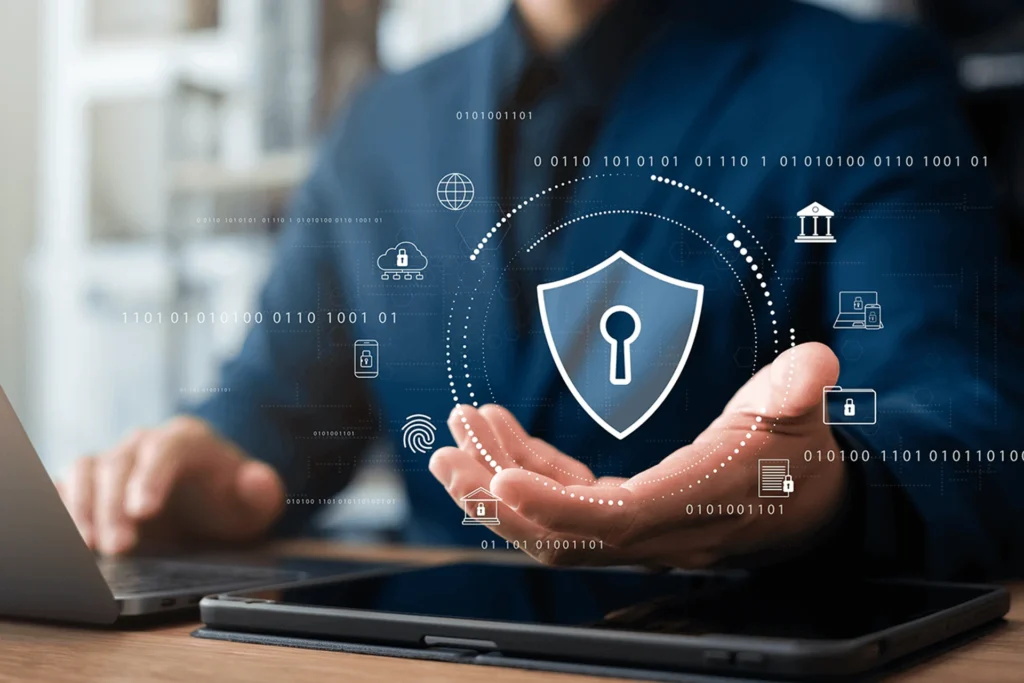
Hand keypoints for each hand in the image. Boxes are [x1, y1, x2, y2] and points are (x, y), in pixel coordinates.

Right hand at [55, 416, 284, 555]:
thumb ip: (263, 491)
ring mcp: (116, 460)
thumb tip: (258, 480)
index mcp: (188, 439)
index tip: (144, 512)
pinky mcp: (92, 481)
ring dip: (81, 507)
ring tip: (88, 548)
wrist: (210, 502)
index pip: (167, 448)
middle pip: (121, 462)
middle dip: (115, 506)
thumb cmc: (230, 500)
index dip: (152, 477)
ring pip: (86, 469)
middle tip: (119, 548)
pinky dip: (60, 506)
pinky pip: (66, 484)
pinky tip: (67, 538)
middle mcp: (146, 442)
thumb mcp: (257, 502)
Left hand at [429, 342, 845, 567]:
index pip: (610, 522)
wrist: (811, 504)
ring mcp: (636, 531)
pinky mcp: (627, 516)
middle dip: (496, 498)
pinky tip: (504, 441)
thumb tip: (815, 365)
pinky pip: (565, 505)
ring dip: (497, 487)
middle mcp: (655, 532)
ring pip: (552, 524)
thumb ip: (800, 390)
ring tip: (454, 445)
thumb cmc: (800, 458)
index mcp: (691, 505)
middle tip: (447, 452)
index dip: (550, 505)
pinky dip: (529, 475)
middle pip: (560, 534)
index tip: (497, 478)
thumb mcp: (802, 414)